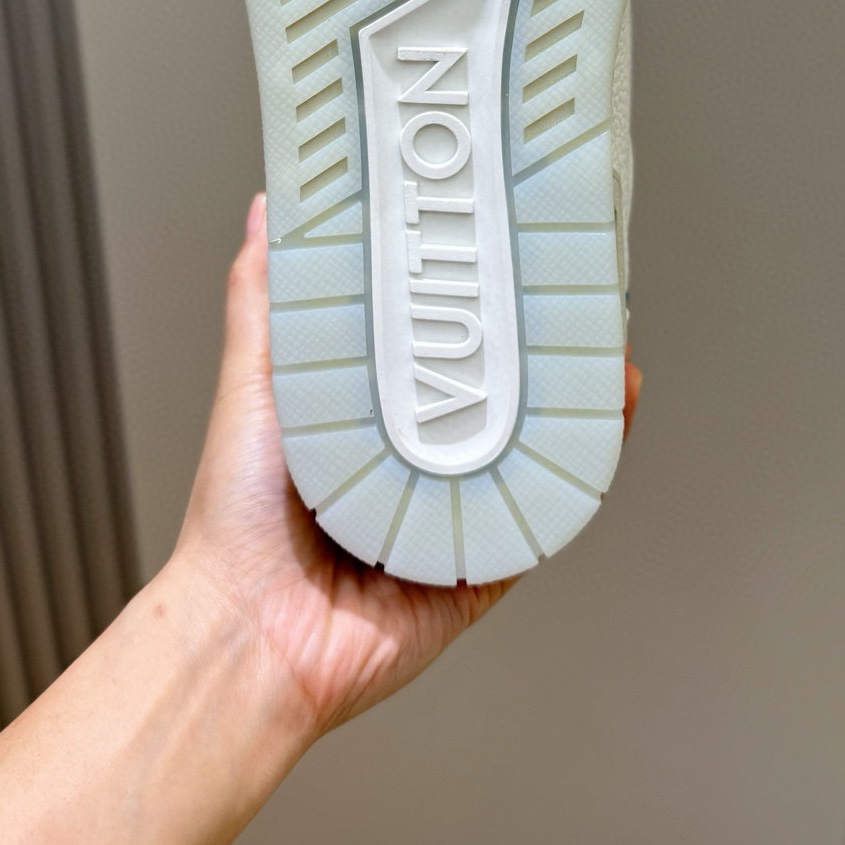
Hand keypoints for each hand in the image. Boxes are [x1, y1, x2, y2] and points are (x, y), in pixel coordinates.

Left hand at [172, 195, 639, 741]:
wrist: (249, 634)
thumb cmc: (237, 519)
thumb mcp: (253, 382)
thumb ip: (263, 300)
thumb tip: (266, 210)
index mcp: (369, 417)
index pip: (438, 344)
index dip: (479, 299)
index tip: (511, 249)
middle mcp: (416, 462)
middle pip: (498, 391)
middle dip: (545, 343)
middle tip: (576, 290)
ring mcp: (454, 514)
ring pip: (536, 448)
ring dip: (579, 399)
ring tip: (606, 344)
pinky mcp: (483, 568)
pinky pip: (548, 518)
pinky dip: (583, 473)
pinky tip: (607, 419)